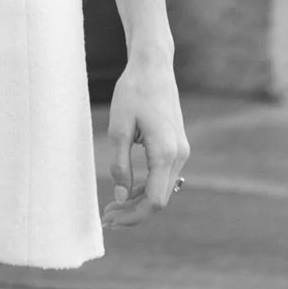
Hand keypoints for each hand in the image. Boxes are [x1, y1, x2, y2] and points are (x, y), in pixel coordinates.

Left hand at [105, 49, 188, 224]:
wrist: (153, 67)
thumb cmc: (133, 93)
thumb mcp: (118, 129)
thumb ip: (120, 165)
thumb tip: (121, 196)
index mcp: (165, 153)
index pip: (154, 201)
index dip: (133, 216)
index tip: (111, 220)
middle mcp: (179, 155)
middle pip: (159, 199)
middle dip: (133, 212)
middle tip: (106, 217)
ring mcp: (181, 152)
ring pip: (162, 190)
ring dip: (138, 202)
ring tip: (112, 207)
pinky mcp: (177, 147)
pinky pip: (163, 177)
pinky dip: (146, 188)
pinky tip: (127, 190)